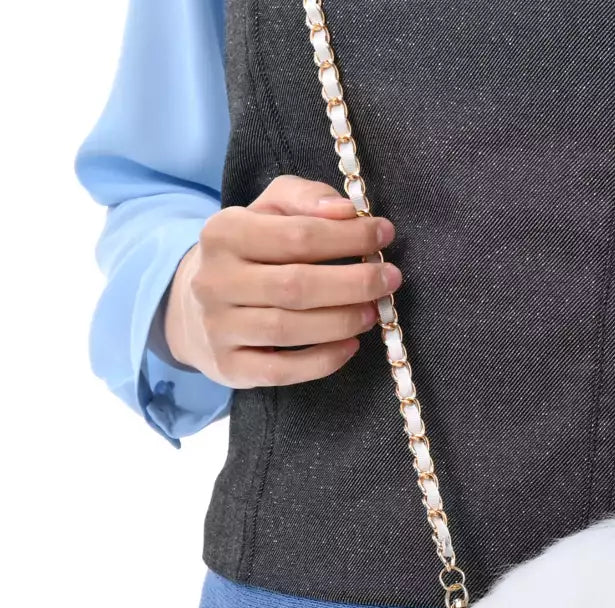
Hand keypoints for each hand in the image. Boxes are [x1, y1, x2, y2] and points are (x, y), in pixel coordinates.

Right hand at [162, 174, 400, 387]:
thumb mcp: (267, 212)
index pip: (297, 235)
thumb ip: (305, 199)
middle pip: (297, 285)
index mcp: (223, 232)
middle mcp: (215, 280)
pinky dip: (323, 361)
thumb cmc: (248, 254)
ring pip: (290, 328)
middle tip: (390, 279)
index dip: (348, 237)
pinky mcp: (229, 367)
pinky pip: (283, 370)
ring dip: (342, 321)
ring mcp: (218, 327)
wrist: (194, 308)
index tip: (384, 234)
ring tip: (374, 312)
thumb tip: (347, 211)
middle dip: (353, 284)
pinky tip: (351, 346)